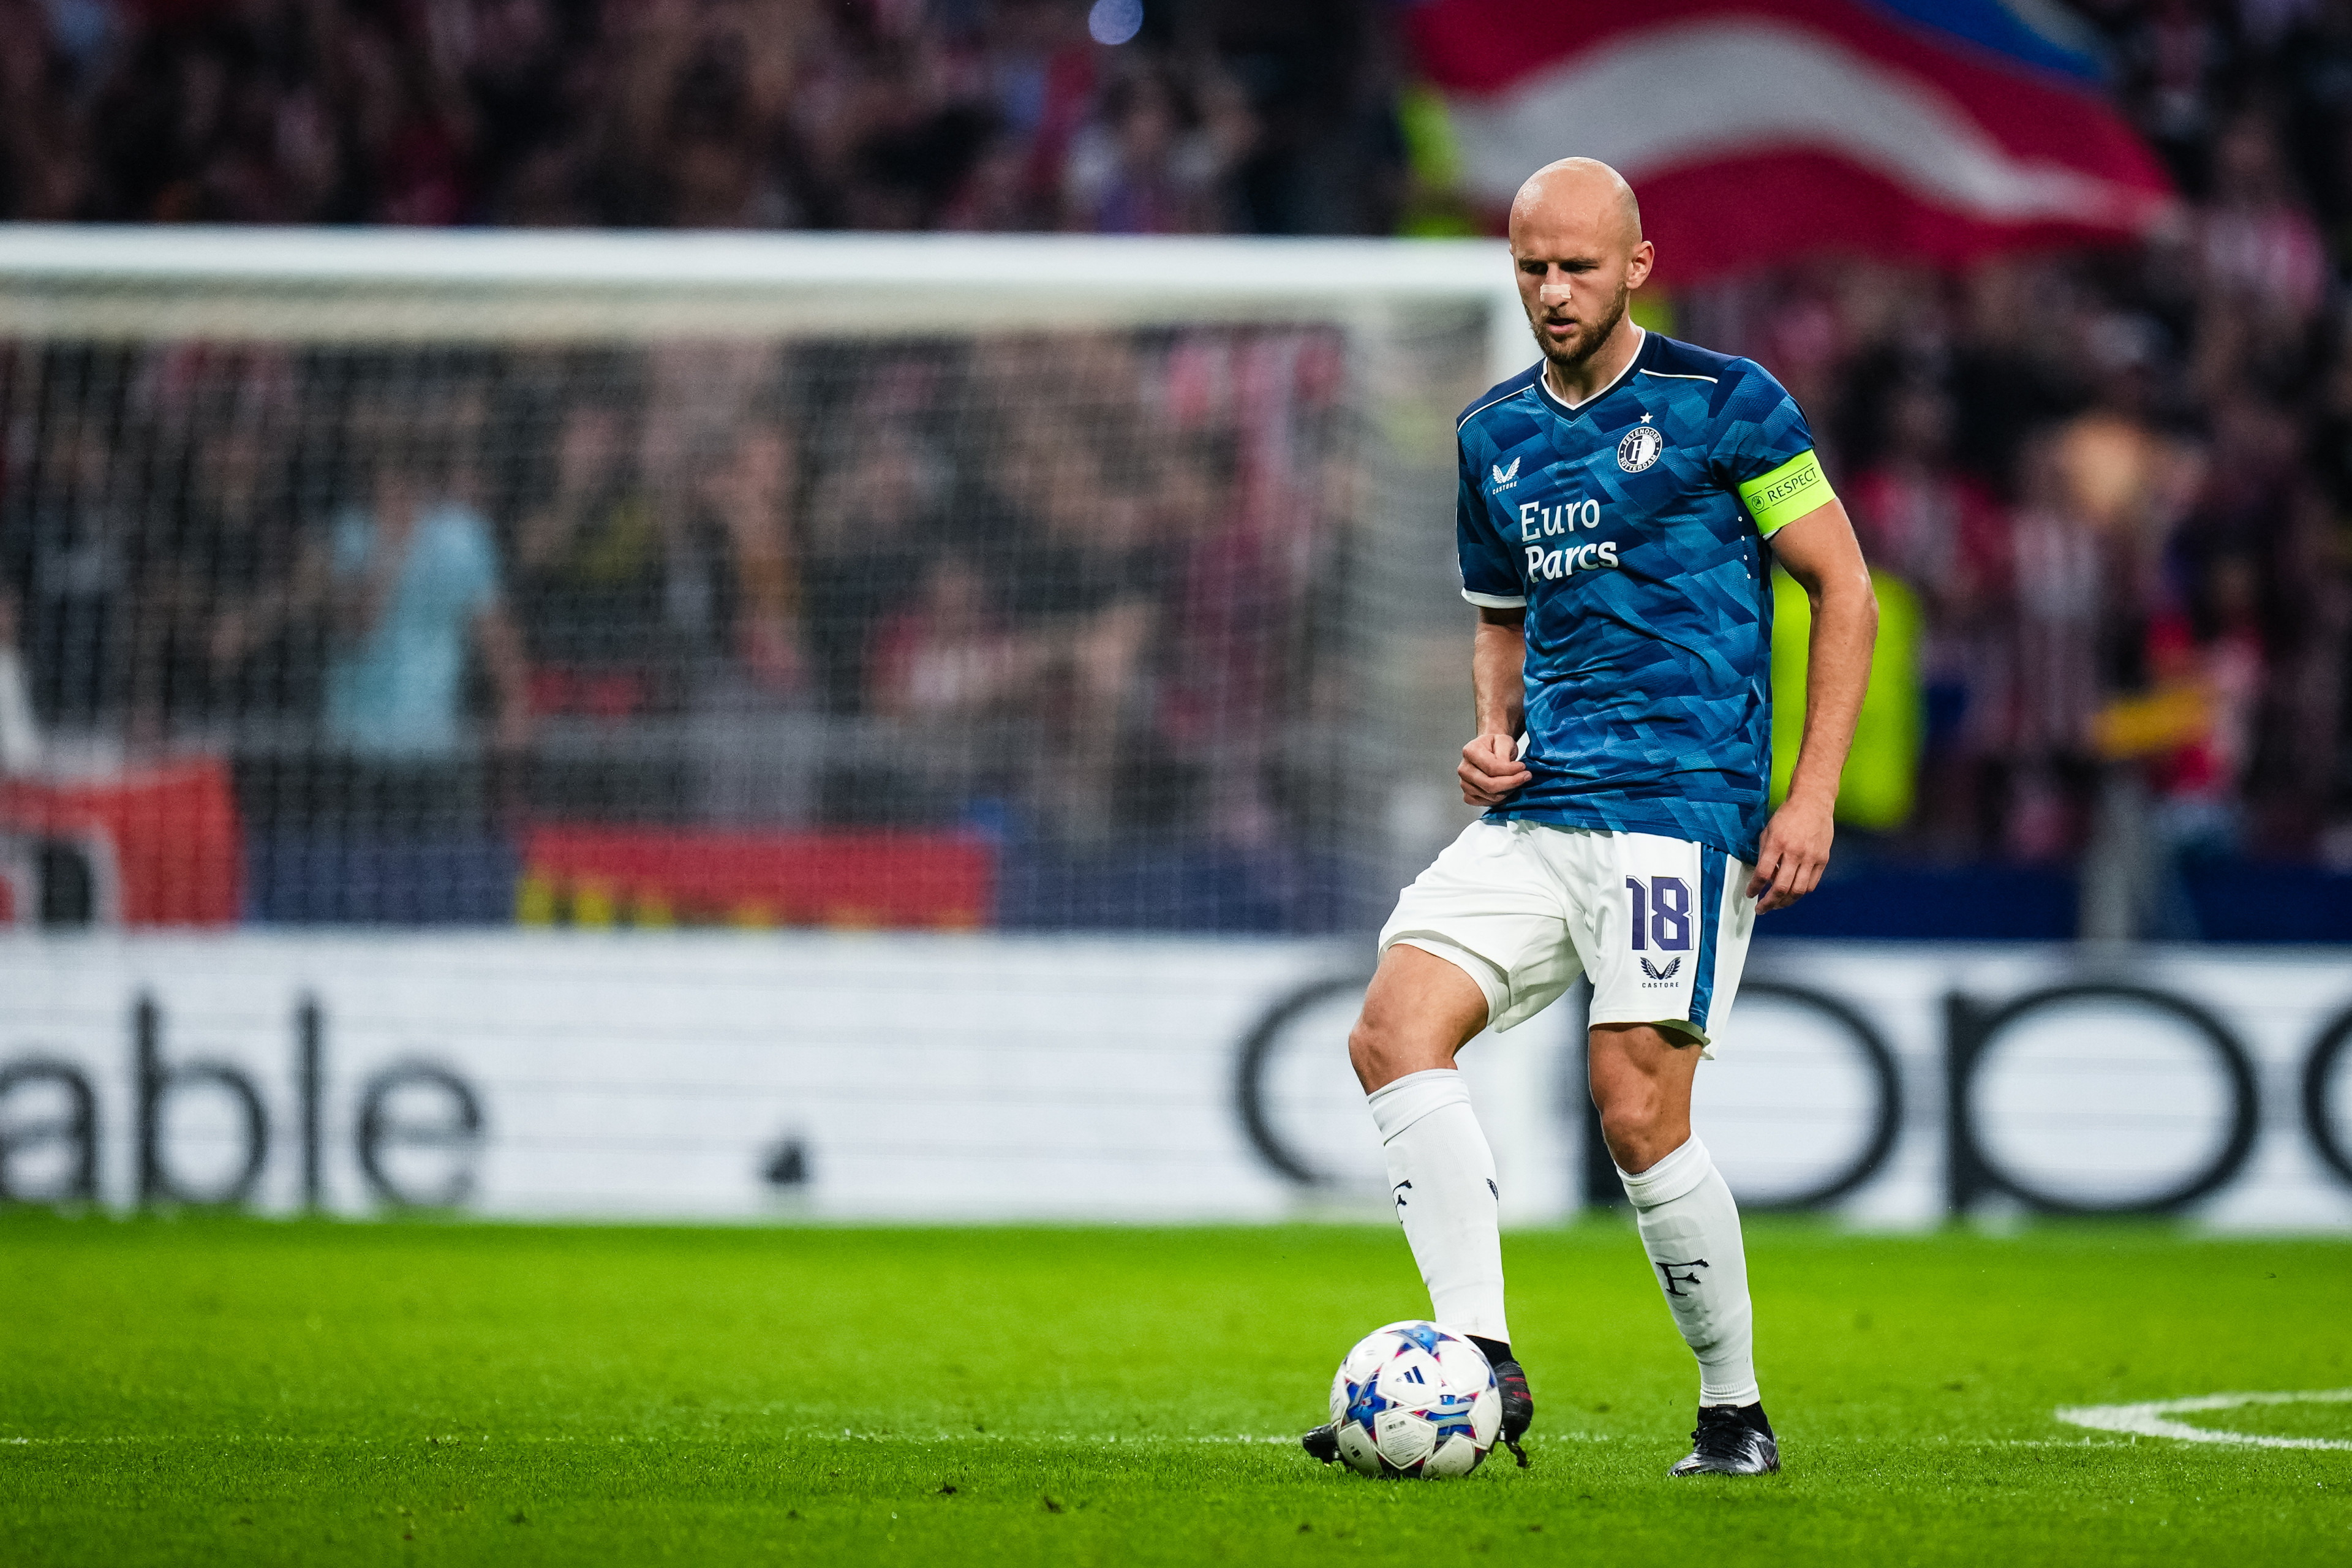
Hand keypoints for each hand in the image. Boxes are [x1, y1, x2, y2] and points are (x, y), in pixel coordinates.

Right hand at [1458, 732, 1530, 806]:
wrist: (1489, 750)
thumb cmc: (1496, 745)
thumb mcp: (1504, 741)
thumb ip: (1505, 755)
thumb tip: (1511, 770)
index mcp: (1469, 752)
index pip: (1491, 768)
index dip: (1510, 770)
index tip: (1523, 767)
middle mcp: (1464, 769)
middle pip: (1490, 785)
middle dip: (1512, 783)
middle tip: (1525, 777)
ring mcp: (1464, 784)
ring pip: (1491, 796)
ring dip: (1508, 790)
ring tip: (1516, 780)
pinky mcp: (1468, 796)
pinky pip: (1487, 803)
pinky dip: (1501, 799)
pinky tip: (1507, 788)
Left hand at [1747, 795, 1833, 911]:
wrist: (1813, 802)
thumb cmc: (1788, 816)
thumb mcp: (1768, 831)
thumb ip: (1765, 855)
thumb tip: (1764, 878)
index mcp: (1777, 844)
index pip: (1762, 873)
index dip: (1754, 888)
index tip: (1750, 895)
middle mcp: (1794, 852)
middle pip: (1781, 887)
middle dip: (1768, 903)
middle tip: (1761, 909)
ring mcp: (1811, 857)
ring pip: (1798, 891)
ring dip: (1785, 903)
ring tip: (1777, 905)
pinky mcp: (1823, 859)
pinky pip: (1811, 884)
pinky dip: (1801, 893)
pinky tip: (1792, 894)